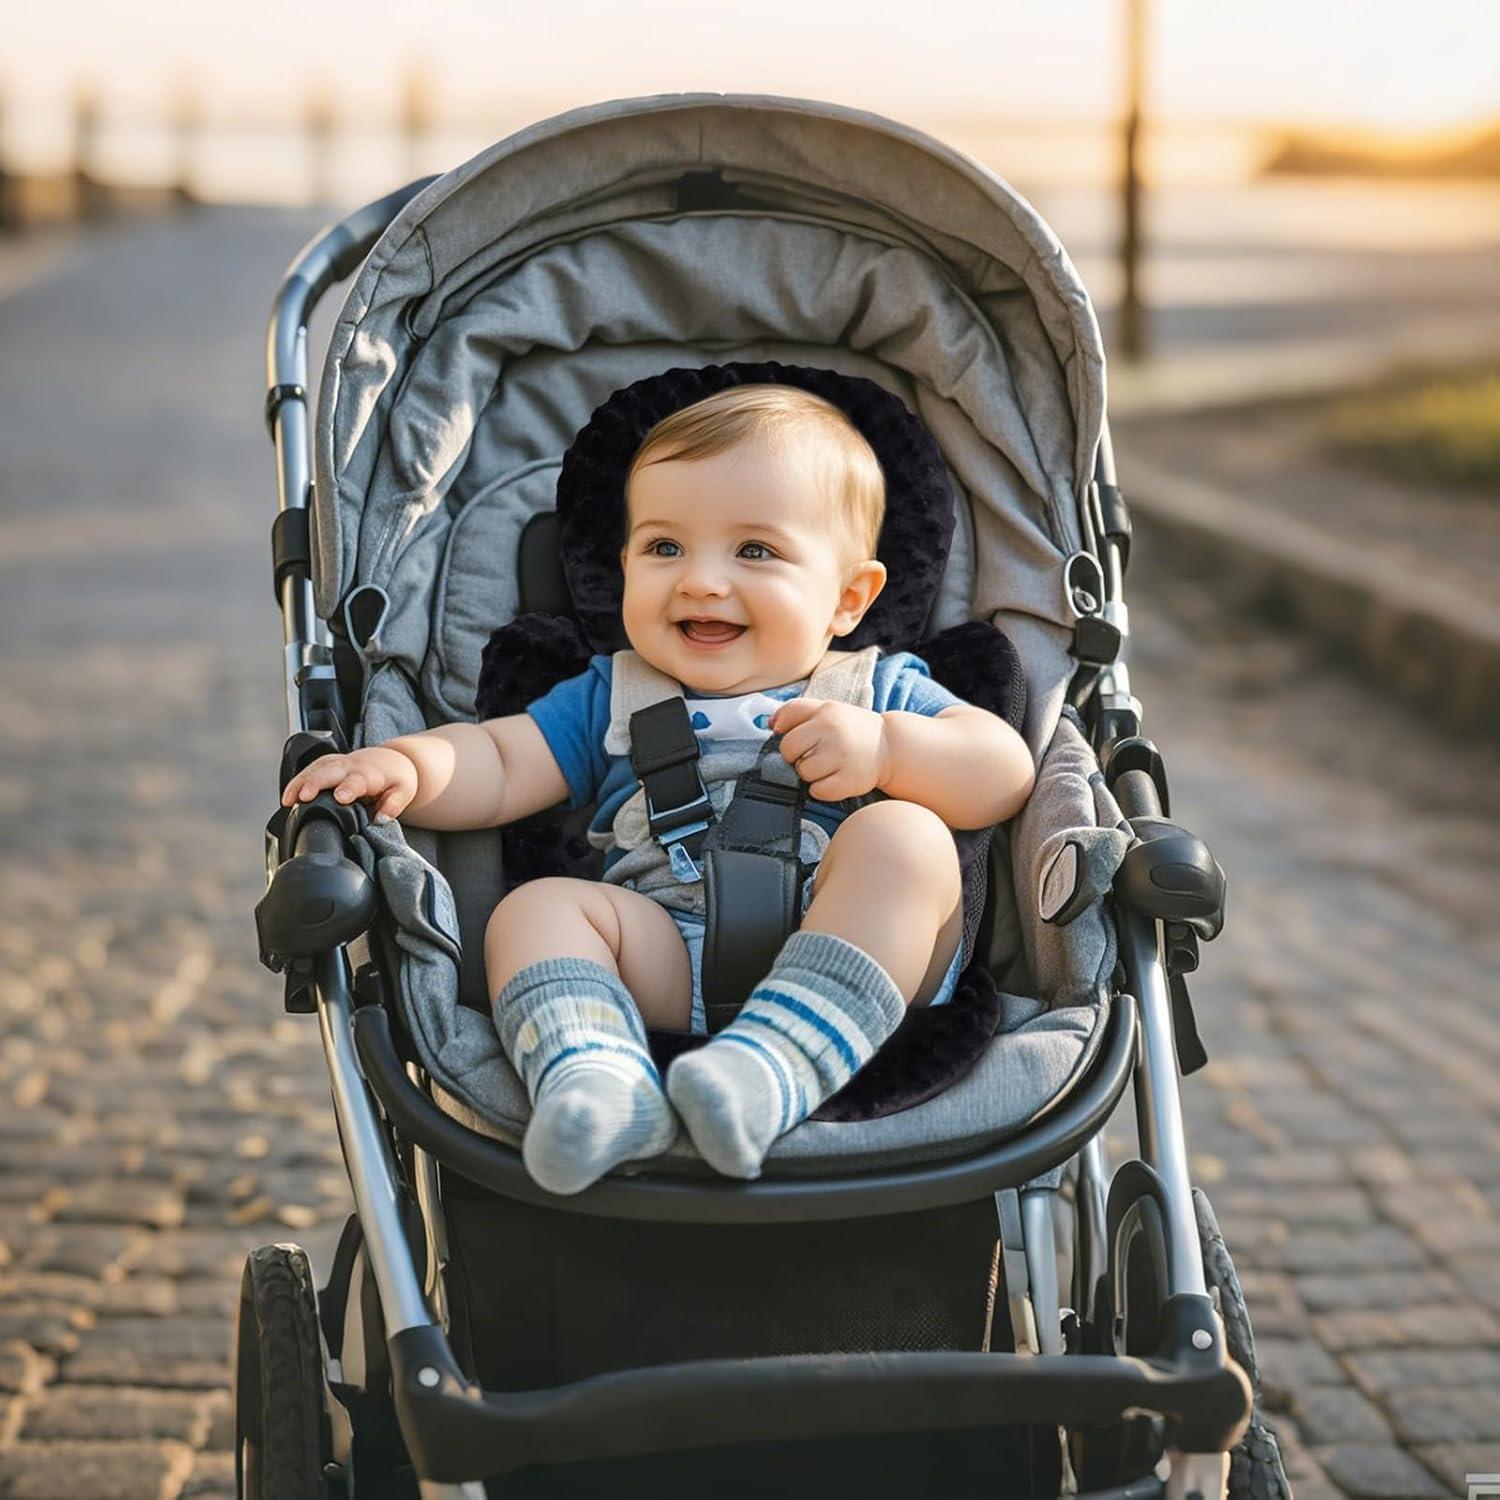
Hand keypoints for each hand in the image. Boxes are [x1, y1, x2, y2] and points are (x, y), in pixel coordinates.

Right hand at [280, 746, 419, 823]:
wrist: (391, 760)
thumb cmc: (396, 779)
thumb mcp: (403, 792)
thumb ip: (393, 805)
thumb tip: (380, 819)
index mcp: (370, 775)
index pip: (357, 781)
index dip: (348, 788)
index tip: (340, 797)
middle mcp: (351, 766)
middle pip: (330, 772)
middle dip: (316, 782)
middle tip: (303, 797)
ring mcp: (338, 763)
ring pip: (316, 769)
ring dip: (300, 782)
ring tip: (288, 800)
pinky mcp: (328, 764)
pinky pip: (311, 769)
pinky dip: (298, 781)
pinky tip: (288, 796)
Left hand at [770, 698, 888, 801]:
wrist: (890, 747)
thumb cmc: (852, 729)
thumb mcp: (827, 709)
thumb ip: (797, 711)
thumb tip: (770, 725)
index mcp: (825, 712)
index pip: (784, 728)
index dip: (787, 738)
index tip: (800, 742)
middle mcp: (833, 732)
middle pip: (789, 752)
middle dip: (797, 757)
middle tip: (814, 756)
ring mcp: (841, 757)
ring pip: (803, 773)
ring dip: (810, 774)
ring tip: (828, 767)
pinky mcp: (848, 781)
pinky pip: (817, 791)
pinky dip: (821, 789)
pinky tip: (835, 779)